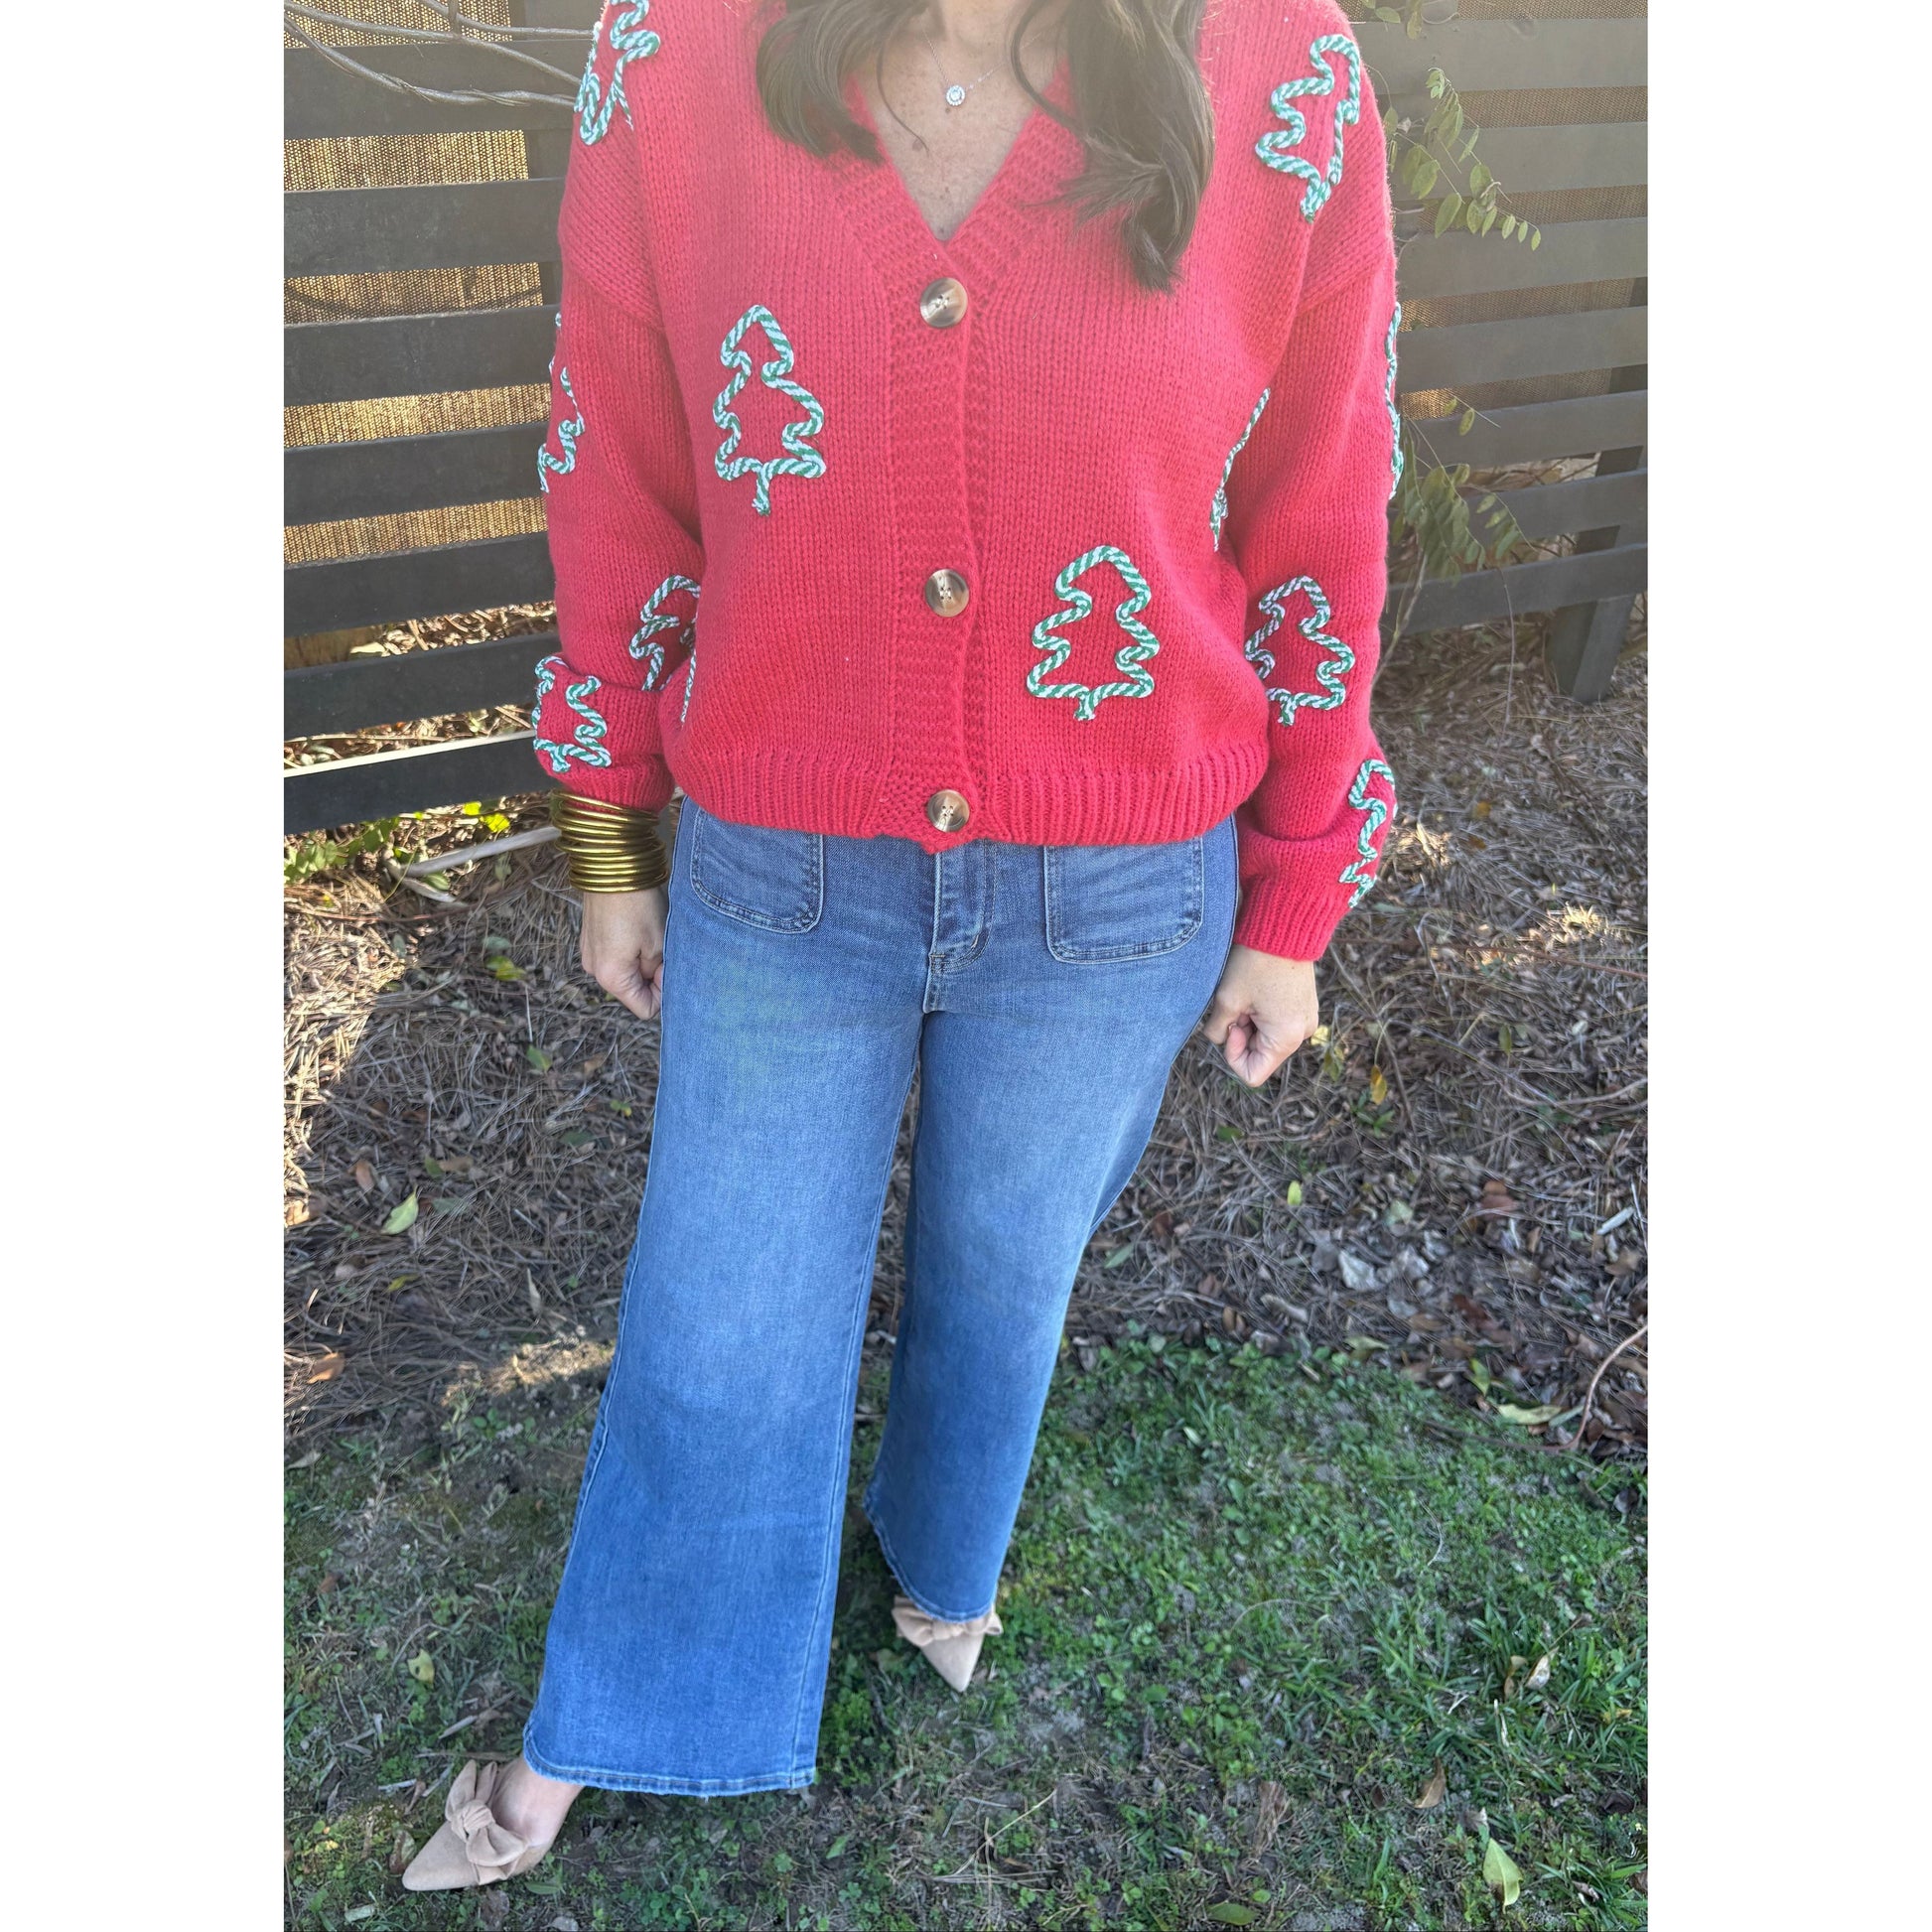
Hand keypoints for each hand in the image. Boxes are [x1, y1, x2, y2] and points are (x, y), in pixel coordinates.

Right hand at [578, 886, 666, 1019]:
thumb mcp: (659, 944)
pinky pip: (616, 955)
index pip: (644, 1008)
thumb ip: (659, 972)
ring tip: (649, 934)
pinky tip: (637, 927)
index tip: (669, 967)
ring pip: (626, 971)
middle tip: (663, 948)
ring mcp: (590, 954)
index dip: (662, 993)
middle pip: (634, 990)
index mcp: (611, 978)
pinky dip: (630, 948)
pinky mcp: (590, 939)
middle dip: (653, 975)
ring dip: (642, 960)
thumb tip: (657, 981)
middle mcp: (594, 971)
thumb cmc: (638, 904)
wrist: (612, 865)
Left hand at [1203, 945, 1319, 1086]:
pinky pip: (1276, 1024)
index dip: (1232, 1056)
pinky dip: (1261, 1014)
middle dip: (1241, 1034)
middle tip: (1237, 1004)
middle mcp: (1301, 1034)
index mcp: (1286, 1038)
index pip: (1251, 1075)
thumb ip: (1218, 1030)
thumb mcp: (1227, 999)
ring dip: (1250, 1022)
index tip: (1231, 1025)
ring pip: (1265, 1039)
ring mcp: (1305, 1020)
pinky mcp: (1304, 1007)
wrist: (1284, 926)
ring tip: (1248, 995)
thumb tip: (1220, 1038)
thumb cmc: (1255, 962)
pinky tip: (1257, 991)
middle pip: (1259, 1056)